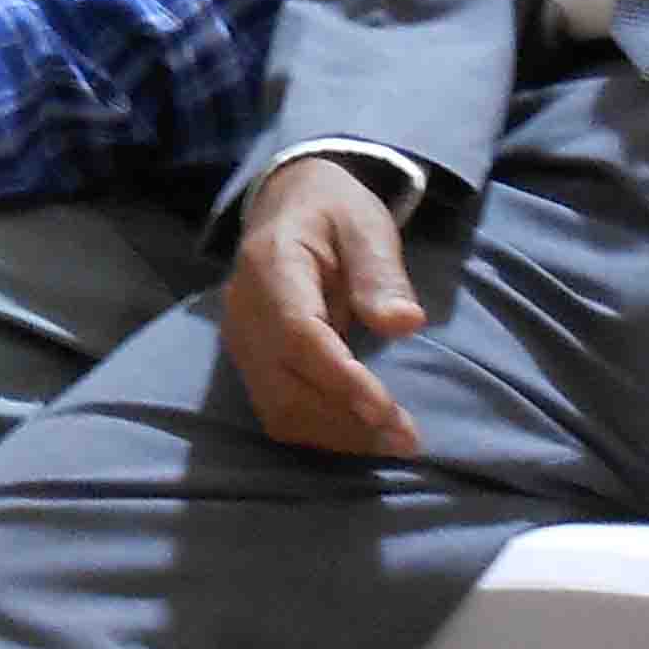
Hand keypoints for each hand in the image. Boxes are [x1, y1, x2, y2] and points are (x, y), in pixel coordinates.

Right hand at [223, 154, 425, 456]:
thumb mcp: (365, 224)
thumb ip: (381, 272)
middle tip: (407, 438)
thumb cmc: (332, 212)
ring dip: (336, 436)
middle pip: (284, 386)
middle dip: (346, 421)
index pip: (298, 334)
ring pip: (278, 410)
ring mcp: (241, 343)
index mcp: (269, 266)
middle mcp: (244, 312)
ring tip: (392, 442)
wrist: (287, 206)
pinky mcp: (249, 365)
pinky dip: (321, 433)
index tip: (385, 411)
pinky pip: (278, 413)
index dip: (339, 378)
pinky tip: (362, 434)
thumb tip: (405, 323)